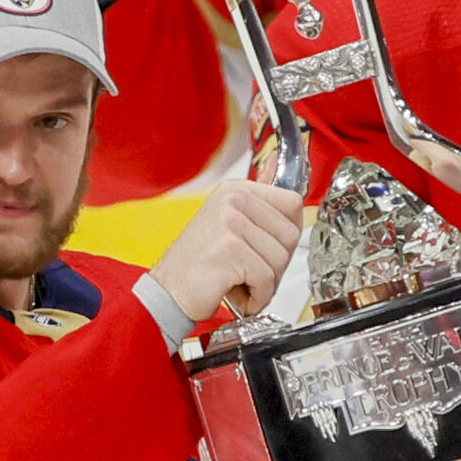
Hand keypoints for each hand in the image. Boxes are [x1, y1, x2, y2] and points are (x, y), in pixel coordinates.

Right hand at [149, 178, 302, 321]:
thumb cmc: (197, 263)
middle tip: (251, 271)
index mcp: (235, 190)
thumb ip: (257, 202)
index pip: (292, 202)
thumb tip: (275, 165)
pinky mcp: (230, 249)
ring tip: (241, 281)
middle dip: (277, 263)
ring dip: (266, 282)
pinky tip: (237, 293)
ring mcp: (230, 222)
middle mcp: (232, 200)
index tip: (269, 247)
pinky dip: (257, 295)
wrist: (168, 292)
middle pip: (291, 234)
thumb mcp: (229, 223)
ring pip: (280, 259)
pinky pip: (266, 278)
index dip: (288, 233)